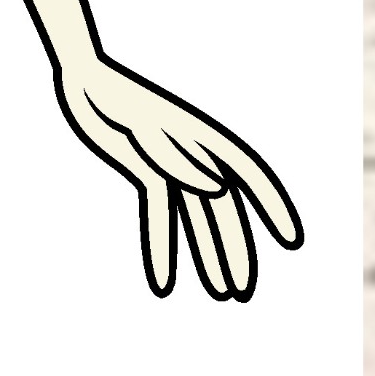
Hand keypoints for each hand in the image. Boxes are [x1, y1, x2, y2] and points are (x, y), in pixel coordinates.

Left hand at [57, 56, 303, 298]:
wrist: (83, 82)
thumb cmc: (114, 98)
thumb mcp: (144, 126)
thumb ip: (179, 158)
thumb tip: (217, 190)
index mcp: (205, 139)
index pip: (249, 176)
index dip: (272, 208)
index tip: (291, 242)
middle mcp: (196, 156)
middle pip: (223, 211)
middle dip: (235, 251)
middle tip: (241, 292)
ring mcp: (173, 167)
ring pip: (197, 219)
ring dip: (207, 255)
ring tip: (219, 293)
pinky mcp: (148, 174)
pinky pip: (161, 216)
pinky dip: (162, 247)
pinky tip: (164, 280)